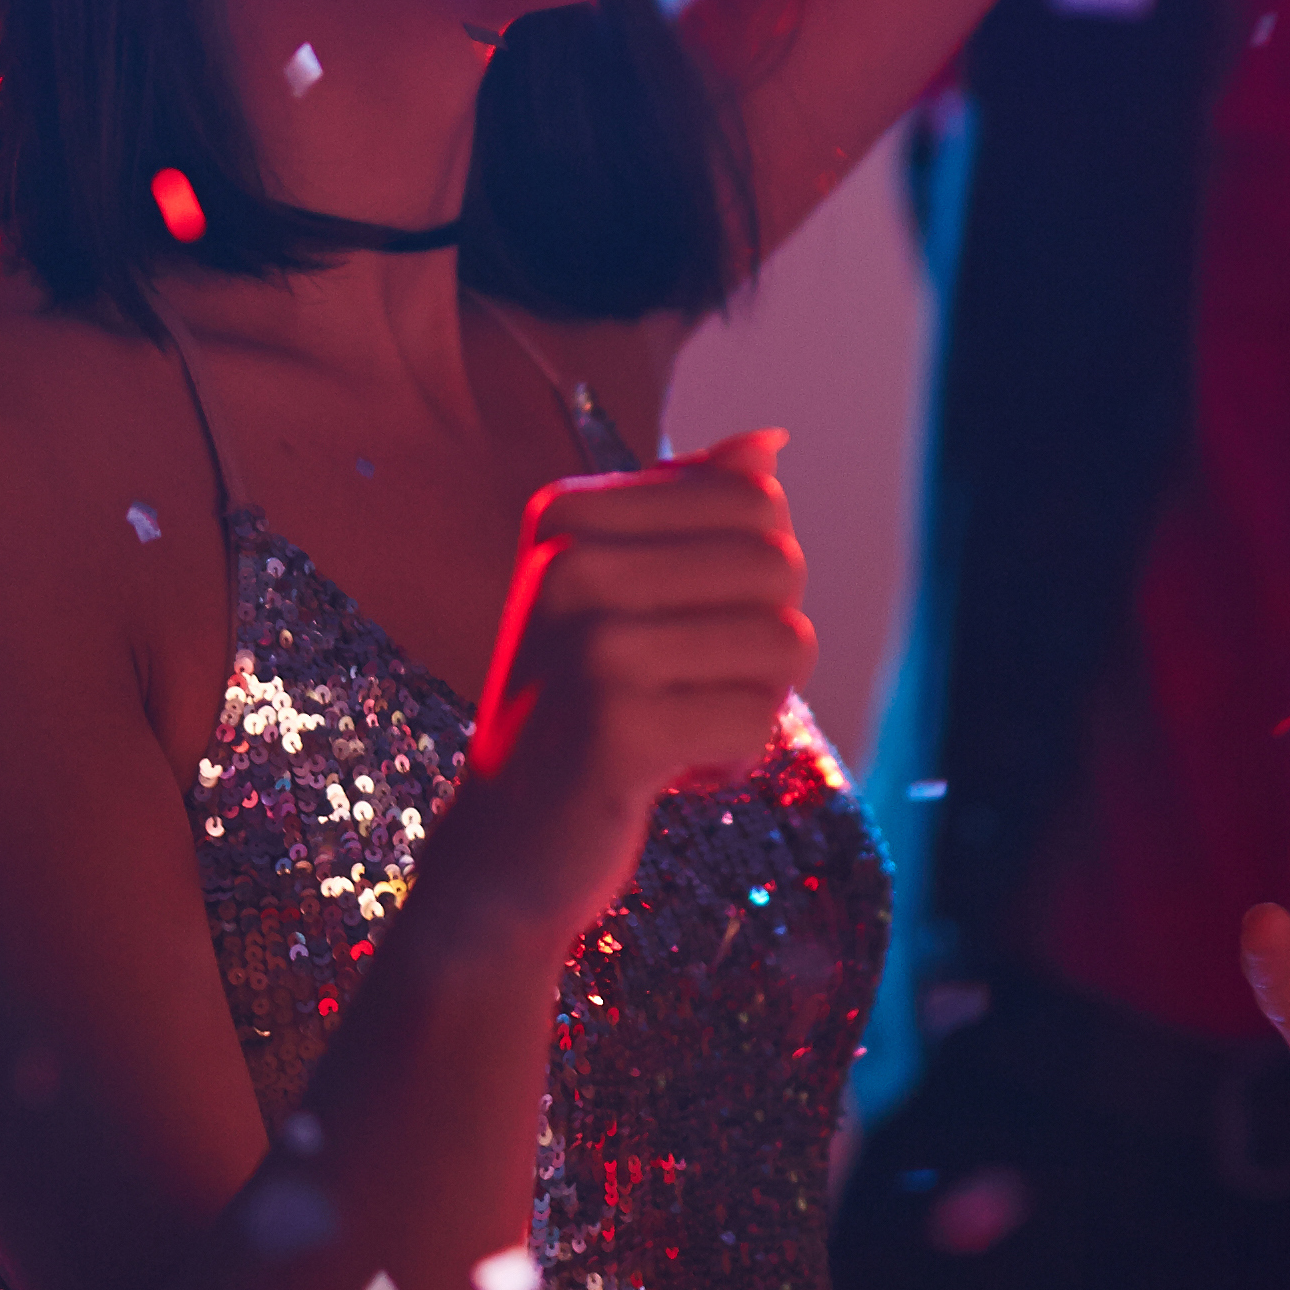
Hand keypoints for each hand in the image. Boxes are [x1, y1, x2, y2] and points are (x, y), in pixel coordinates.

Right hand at [451, 433, 813, 928]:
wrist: (504, 848)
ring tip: (676, 726)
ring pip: (786, 643)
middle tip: (685, 688)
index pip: (755, 499)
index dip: (750, 578)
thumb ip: (693, 511)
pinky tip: (667, 772)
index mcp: (565, 513)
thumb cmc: (578, 713)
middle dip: (762, 641)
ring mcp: (590, 645)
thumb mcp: (620, 594)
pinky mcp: (617, 727)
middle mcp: (569, 564)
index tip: (677, 630)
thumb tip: (769, 442)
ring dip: (753, 702)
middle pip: (779, 565)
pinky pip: (758, 720)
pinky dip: (734, 758)